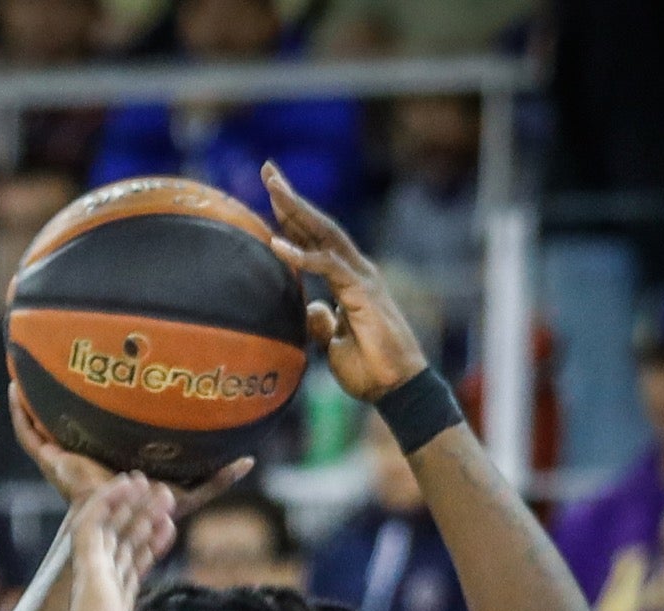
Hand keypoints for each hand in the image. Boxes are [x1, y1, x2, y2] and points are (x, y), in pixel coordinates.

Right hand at [9, 384, 251, 519]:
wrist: (122, 529)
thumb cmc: (154, 516)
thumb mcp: (191, 490)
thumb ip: (219, 477)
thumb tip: (250, 459)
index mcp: (111, 457)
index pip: (99, 426)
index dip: (95, 402)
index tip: (98, 372)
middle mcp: (84, 455)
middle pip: (65, 420)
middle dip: (57, 395)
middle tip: (55, 358)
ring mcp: (64, 457)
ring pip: (41, 424)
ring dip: (32, 399)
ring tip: (24, 365)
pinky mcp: (51, 461)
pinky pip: (29, 434)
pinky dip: (19, 413)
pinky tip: (14, 389)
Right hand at [35, 474, 183, 610]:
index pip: (133, 568)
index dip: (150, 545)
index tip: (169, 527)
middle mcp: (103, 593)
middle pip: (122, 544)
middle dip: (142, 518)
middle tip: (162, 494)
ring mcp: (93, 580)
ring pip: (108, 530)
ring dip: (128, 504)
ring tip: (148, 481)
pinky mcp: (87, 570)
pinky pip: (91, 525)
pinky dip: (106, 502)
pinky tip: (125, 484)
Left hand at [260, 160, 427, 403]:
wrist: (395, 388)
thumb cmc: (369, 368)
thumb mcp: (334, 343)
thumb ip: (322, 322)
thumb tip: (308, 308)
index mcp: (348, 279)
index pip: (316, 239)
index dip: (292, 217)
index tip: (270, 194)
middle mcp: (356, 270)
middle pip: (319, 225)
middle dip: (292, 197)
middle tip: (268, 169)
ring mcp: (361, 278)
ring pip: (324, 235)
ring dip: (296, 211)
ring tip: (272, 188)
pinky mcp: (362, 293)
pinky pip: (327, 267)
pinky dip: (302, 255)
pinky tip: (277, 244)